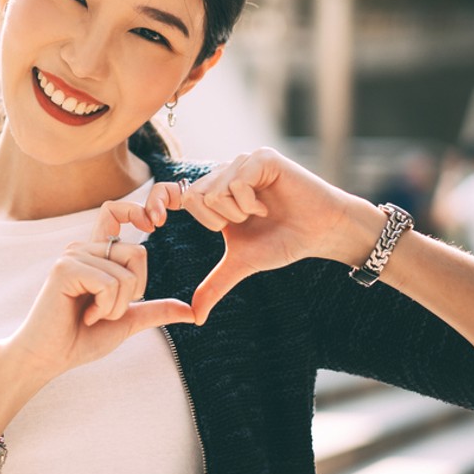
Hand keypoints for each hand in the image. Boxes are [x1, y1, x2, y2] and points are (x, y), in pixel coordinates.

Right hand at [10, 199, 194, 380]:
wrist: (49, 359)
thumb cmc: (82, 339)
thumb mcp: (127, 321)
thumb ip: (155, 310)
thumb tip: (191, 311)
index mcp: (96, 255)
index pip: (114, 212)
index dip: (136, 210)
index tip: (153, 224)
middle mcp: (83, 248)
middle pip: (139, 253)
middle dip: (134, 292)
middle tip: (106, 310)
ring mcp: (73, 256)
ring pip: (126, 273)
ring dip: (117, 307)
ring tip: (92, 315)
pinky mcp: (65, 269)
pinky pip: (109, 283)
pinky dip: (106, 308)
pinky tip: (86, 316)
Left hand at [145, 148, 372, 322]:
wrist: (320, 232)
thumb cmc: (284, 242)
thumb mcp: (242, 263)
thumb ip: (216, 283)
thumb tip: (195, 316)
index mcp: (216, 192)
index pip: (175, 191)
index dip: (157, 201)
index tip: (152, 223)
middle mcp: (226, 172)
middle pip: (193, 196)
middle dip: (218, 221)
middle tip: (244, 223)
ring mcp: (244, 162)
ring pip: (214, 190)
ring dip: (237, 213)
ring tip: (261, 214)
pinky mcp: (262, 157)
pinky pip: (236, 181)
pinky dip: (250, 202)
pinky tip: (268, 205)